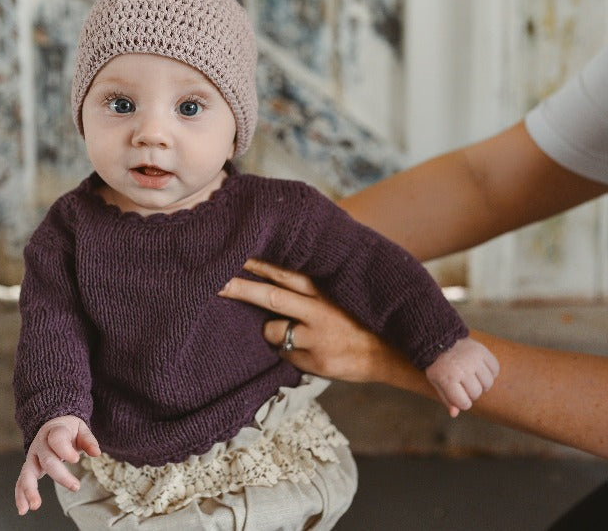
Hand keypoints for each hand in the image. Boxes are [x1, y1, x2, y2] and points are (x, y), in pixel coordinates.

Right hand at [14, 416, 100, 515]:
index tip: (75, 459)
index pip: (57, 439)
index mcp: (54, 431)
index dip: (65, 450)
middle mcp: (40, 444)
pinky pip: (21, 481)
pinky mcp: (29, 467)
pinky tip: (23, 510)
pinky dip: (20, 495)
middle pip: (47, 460)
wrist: (52, 424)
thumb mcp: (81, 429)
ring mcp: (32, 456)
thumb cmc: (69, 429)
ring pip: (28, 473)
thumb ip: (88, 440)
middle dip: (60, 475)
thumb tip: (96, 453)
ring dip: (30, 490)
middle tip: (76, 487)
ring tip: (35, 506)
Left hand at [219, 259, 421, 389]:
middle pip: (269, 293)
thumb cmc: (362, 317)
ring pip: (271, 328)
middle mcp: (317, 305)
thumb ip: (314, 278)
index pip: (282, 267)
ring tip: (291, 329)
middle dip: (239, 286)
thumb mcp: (342, 289)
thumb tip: (280, 261)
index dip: (255, 259)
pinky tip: (311, 349)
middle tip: (213, 279)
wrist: (394, 352)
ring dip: (269, 329)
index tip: (231, 249)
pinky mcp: (315, 359)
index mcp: (323, 284)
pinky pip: (285, 353)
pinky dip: (289, 350)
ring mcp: (315, 334)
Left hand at [425, 337, 499, 417]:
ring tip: (474, 378)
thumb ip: (446, 398)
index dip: (463, 403)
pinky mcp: (482, 351)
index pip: (464, 403)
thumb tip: (455, 414)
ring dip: (483, 384)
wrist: (440, 340)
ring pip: (488, 383)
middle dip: (472, 393)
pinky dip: (491, 372)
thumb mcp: (437, 382)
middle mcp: (462, 369)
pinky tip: (481, 370)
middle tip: (465, 385)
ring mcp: (474, 359)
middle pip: (477, 393)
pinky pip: (495, 369)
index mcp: (448, 378)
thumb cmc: (439, 365)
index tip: (460, 396)